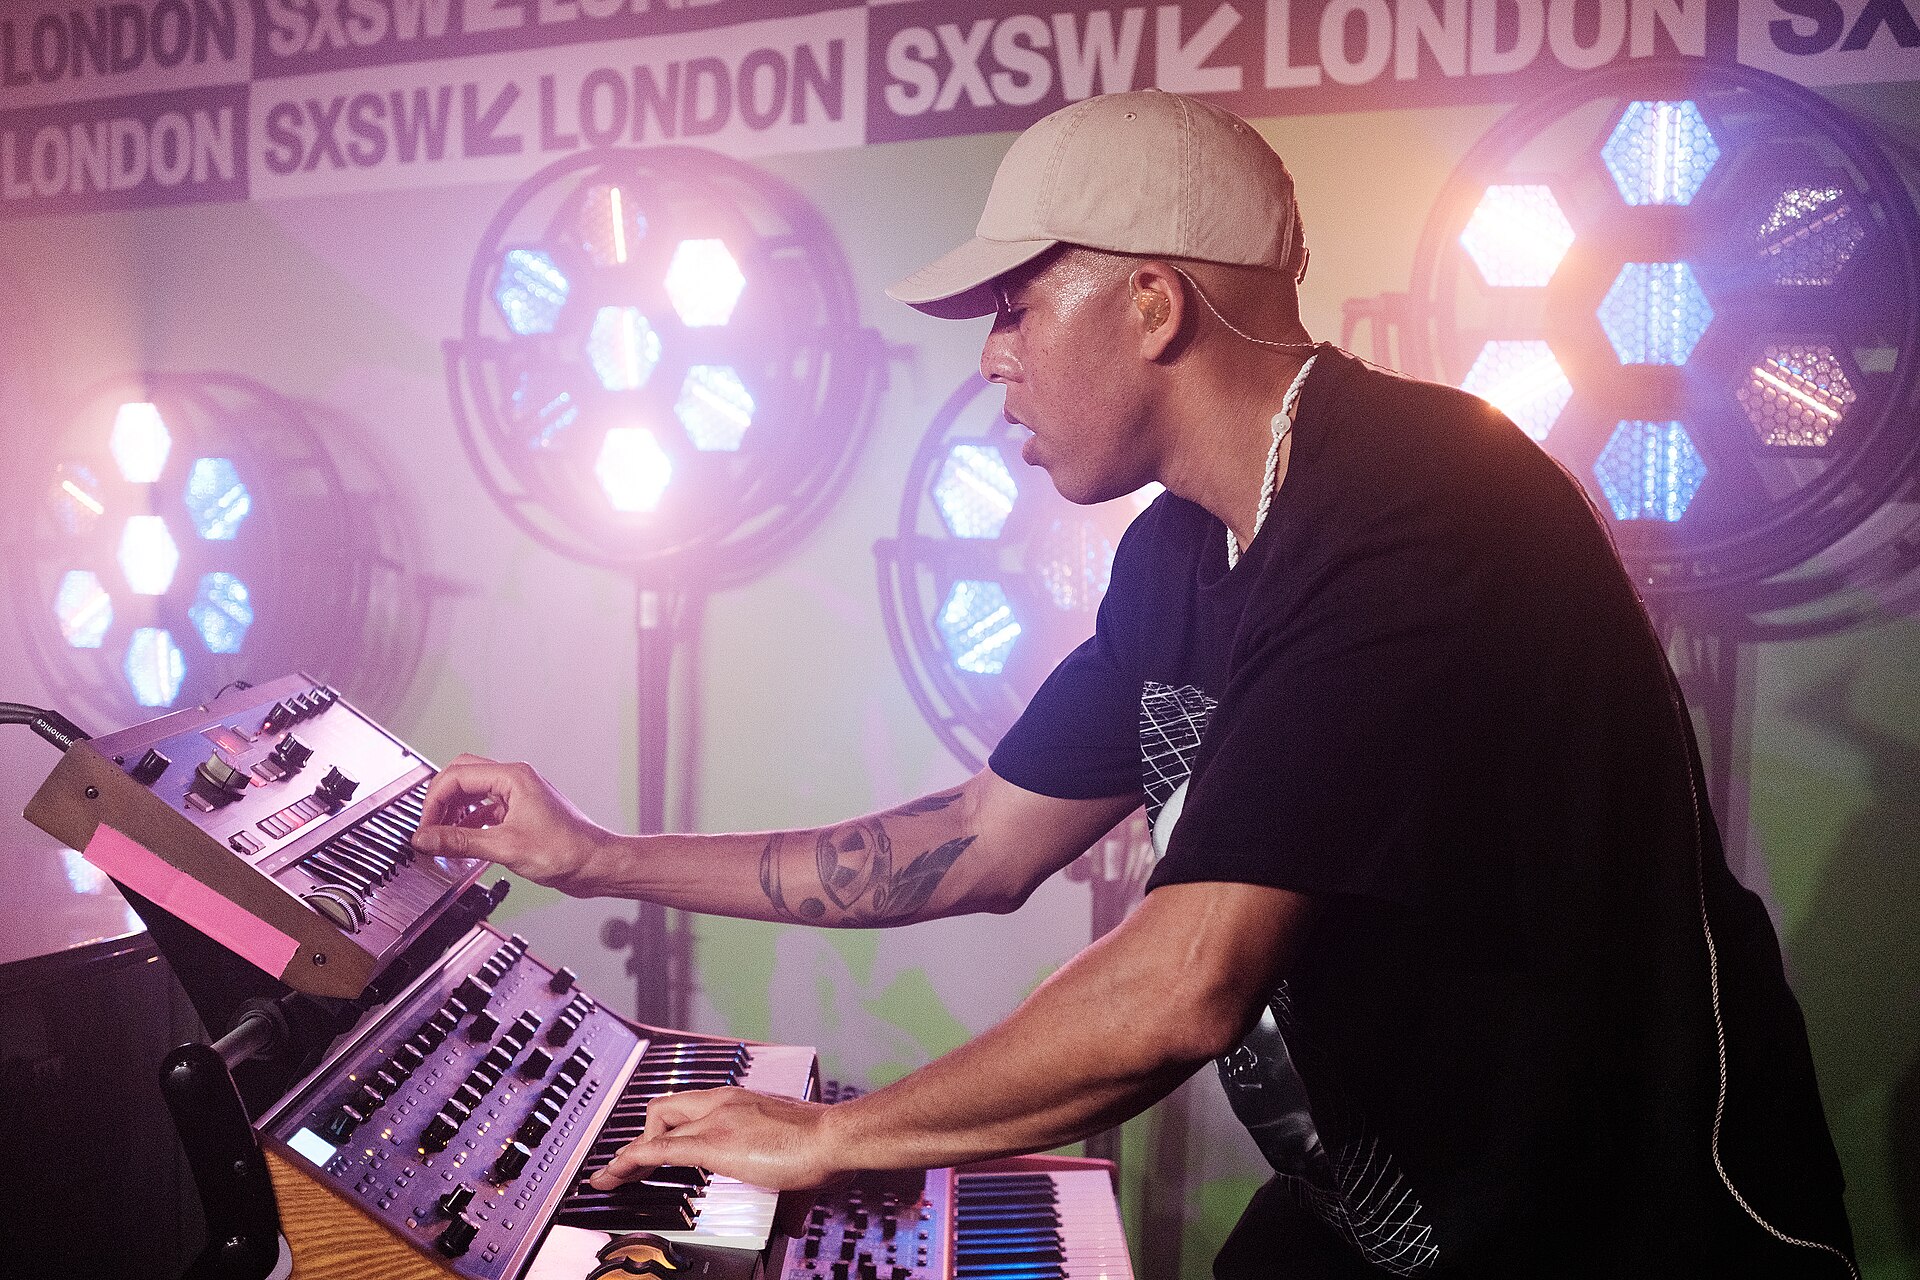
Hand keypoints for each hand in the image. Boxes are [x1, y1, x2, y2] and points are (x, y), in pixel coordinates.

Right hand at [413, 754, 613, 894]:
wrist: (595, 864)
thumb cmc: (566, 850)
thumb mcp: (505, 847)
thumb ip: (460, 841)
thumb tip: (426, 838)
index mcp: (513, 777)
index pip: (457, 776)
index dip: (434, 802)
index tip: (424, 827)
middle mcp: (515, 780)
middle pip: (462, 776)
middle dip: (441, 800)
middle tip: (429, 827)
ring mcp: (519, 795)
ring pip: (474, 792)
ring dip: (454, 811)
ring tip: (442, 835)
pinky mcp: (521, 812)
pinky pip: (486, 809)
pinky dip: (470, 821)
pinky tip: (464, 840)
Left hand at [588, 1088, 844, 1191]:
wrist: (834, 1136)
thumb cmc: (824, 1143)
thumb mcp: (796, 1162)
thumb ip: (788, 1192)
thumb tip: (791, 1224)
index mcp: (740, 1100)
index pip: (688, 1106)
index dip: (664, 1126)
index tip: (654, 1144)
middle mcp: (722, 1102)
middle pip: (663, 1108)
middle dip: (644, 1136)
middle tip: (636, 1165)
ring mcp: (715, 1119)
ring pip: (654, 1125)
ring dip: (632, 1152)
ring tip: (615, 1177)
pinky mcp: (713, 1143)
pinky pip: (657, 1150)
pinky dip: (628, 1163)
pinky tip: (612, 1177)